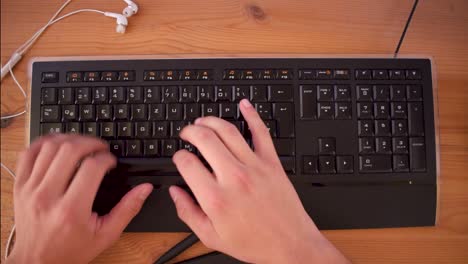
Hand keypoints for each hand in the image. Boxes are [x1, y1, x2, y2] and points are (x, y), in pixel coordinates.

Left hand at [7, 134, 152, 263]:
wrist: (36, 262)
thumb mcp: (106, 234)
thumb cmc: (71, 250)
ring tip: (82, 144)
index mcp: (72, 210)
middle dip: (91, 142)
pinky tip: (58, 145)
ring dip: (70, 139)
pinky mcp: (19, 186)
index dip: (107, 158)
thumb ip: (127, 209)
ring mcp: (30, 189)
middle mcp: (48, 196)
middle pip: (70, 150)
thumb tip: (144, 189)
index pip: (92, 167)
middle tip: (100, 148)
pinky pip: (29, 153)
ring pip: (49, 147)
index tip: (111, 162)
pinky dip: (45, 143)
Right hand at [170, 99, 349, 263]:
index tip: (180, 157)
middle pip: (204, 139)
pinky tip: (244, 105)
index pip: (187, 163)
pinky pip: (261, 132)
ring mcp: (254, 167)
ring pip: (228, 131)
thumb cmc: (254, 242)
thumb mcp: (212, 237)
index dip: (178, 156)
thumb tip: (175, 192)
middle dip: (190, 131)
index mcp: (215, 198)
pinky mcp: (272, 163)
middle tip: (186, 132)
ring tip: (203, 121)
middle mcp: (234, 177)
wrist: (290, 244)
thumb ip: (188, 213)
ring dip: (211, 121)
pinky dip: (252, 115)